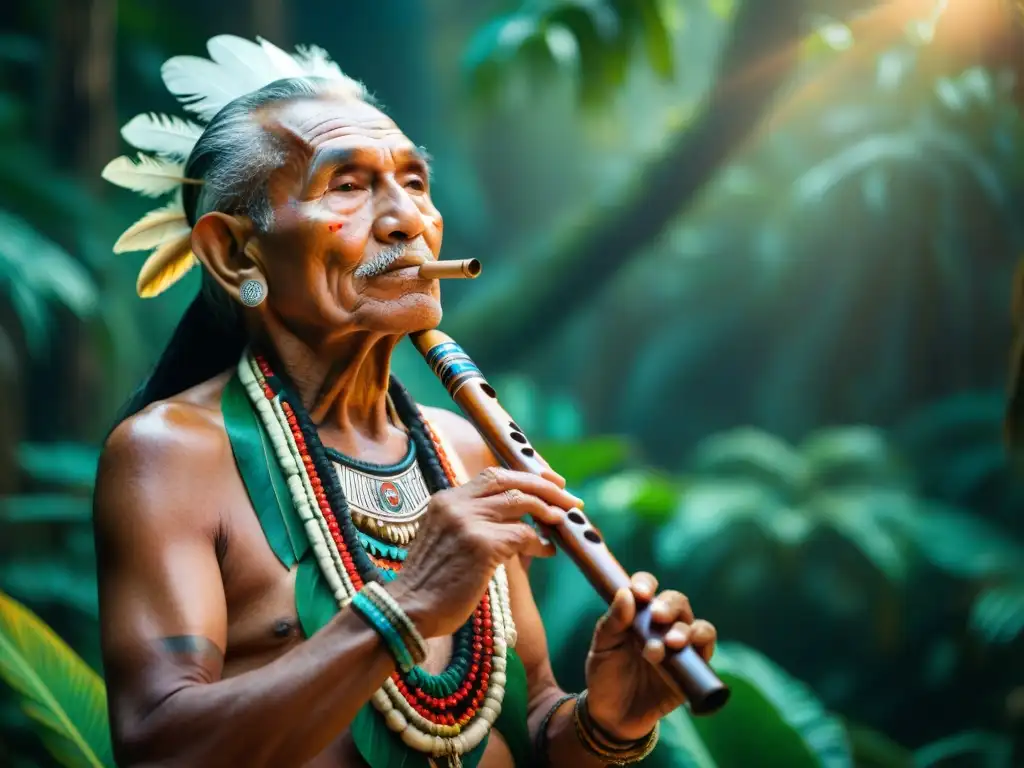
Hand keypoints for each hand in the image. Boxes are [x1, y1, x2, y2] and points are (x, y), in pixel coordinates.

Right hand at [387, 467, 579, 637]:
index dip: (525, 476)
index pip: (493, 476)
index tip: (549, 481)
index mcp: (446, 500)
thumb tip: (521, 524)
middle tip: (568, 498)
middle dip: (545, 486)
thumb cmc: (430, 586)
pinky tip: (547, 551)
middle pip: (510, 480)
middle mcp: (455, 503)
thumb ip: (474, 525)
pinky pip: (523, 535)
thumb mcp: (446, 541)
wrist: (407, 611)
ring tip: (563, 521)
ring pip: (521, 502)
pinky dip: (539, 543)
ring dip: (548, 510)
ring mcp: (467, 521)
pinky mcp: (481, 544)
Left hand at [583, 573, 716, 741]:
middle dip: (669, 606)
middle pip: (677, 602)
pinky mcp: (693, 669)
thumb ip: (612, 622)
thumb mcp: (602, 648)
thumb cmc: (606, 675)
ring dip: (685, 630)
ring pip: (697, 625)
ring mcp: (681, 646)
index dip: (646, 583)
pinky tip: (683, 654)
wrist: (614, 716)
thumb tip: (626, 594)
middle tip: (658, 617)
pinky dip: (701, 647)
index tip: (639, 592)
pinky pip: (706, 650)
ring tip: (667, 645)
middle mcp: (663, 625)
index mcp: (639, 614)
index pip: (647, 587)